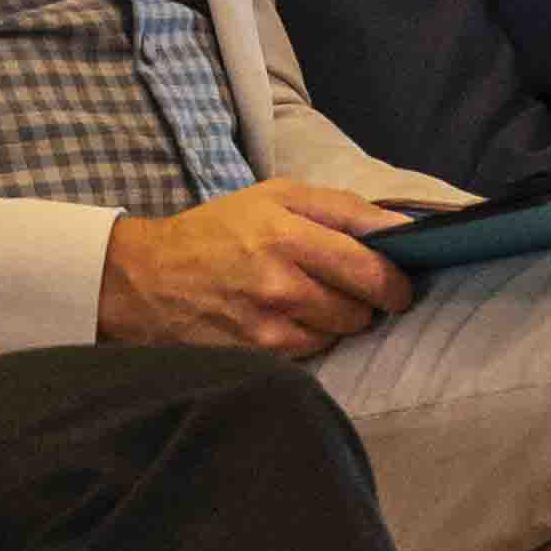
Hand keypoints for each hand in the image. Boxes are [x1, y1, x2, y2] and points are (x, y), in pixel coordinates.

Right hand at [99, 178, 418, 357]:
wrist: (147, 279)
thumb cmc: (220, 230)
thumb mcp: (277, 196)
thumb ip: (343, 208)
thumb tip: (404, 229)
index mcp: (286, 232)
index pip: (369, 262)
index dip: (397, 275)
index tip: (402, 279)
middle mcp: (279, 281)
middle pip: (363, 302)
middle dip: (370, 296)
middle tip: (355, 286)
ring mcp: (268, 323)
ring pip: (342, 329)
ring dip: (340, 317)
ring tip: (310, 297)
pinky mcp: (259, 354)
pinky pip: (315, 350)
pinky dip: (313, 336)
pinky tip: (289, 319)